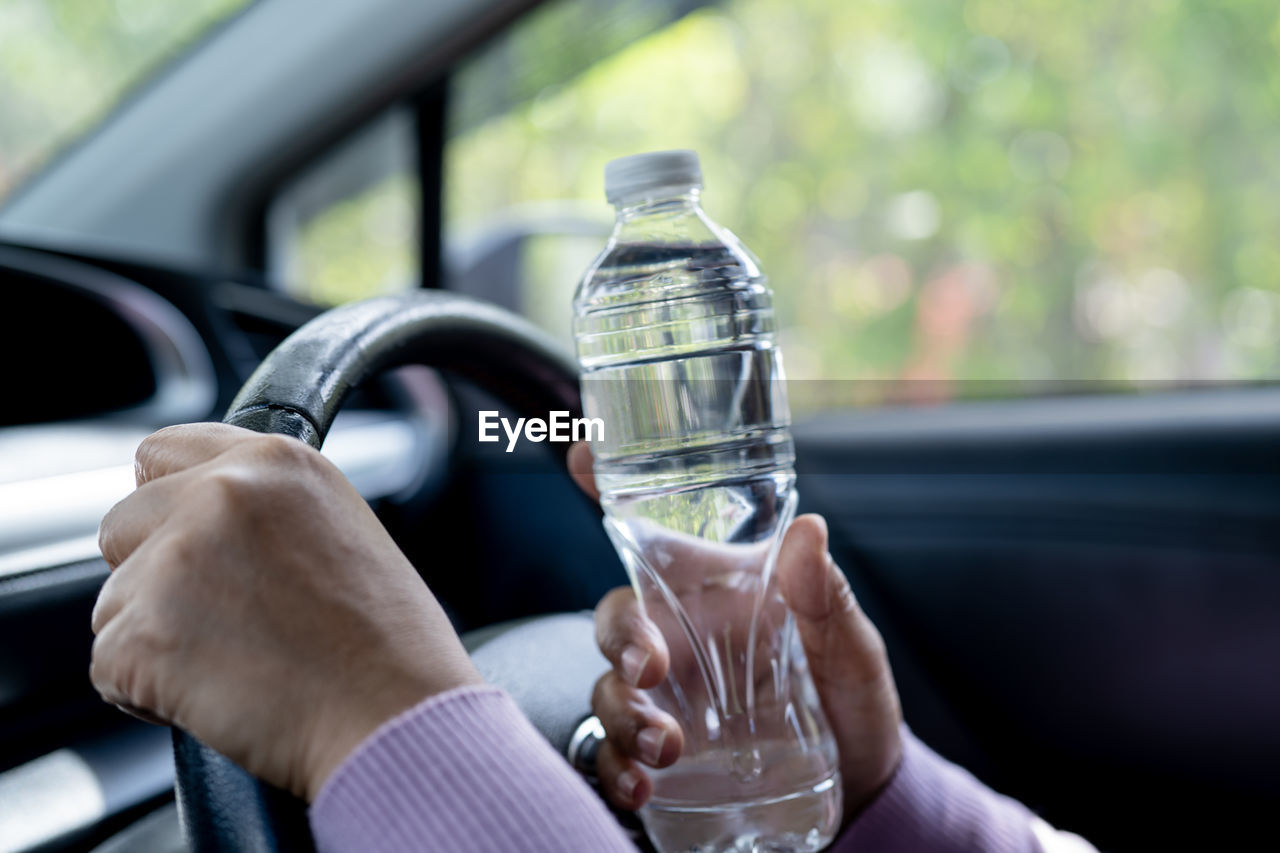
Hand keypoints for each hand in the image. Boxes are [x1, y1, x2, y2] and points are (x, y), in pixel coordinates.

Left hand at [91, 423, 481, 800]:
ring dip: (155, 635)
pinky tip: (219, 693)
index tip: (182, 533)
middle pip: (122, 522)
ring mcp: (175, 560)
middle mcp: (220, 494)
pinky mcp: (143, 632)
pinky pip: (109, 664)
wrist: (397, 715)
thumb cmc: (390, 644)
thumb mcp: (343, 530)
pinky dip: (147, 691)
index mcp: (277, 462)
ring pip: (113, 600)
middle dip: (151, 570)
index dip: (168, 501)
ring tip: (237, 661)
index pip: (162, 451)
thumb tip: (202, 522)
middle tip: (219, 615)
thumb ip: (267, 509)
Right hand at [567, 442, 901, 817]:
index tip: (583, 454)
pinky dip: (615, 768)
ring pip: (608, 688)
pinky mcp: (661, 755)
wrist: (864, 784)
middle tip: (648, 668)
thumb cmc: (851, 698)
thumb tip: (810, 529)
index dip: (609, 490)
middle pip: (618, 619)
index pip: (653, 534)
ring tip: (664, 746)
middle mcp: (681, 639)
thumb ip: (826, 596)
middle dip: (620, 638)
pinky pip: (613, 755)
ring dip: (621, 713)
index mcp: (716, 593)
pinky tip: (639, 783)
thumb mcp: (851, 646)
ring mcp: (667, 699)